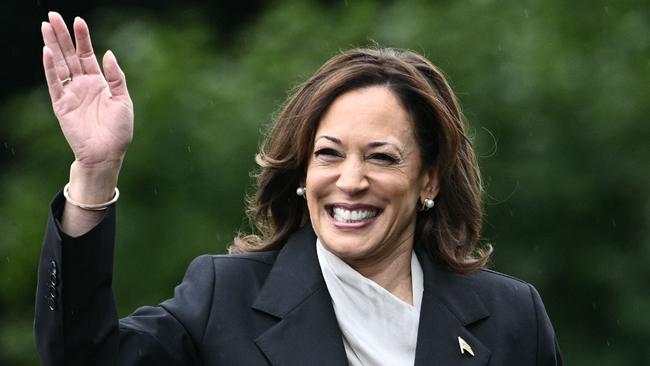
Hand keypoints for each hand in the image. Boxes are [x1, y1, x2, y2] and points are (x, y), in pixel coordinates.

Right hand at [41, 12, 132, 169]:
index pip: (88, 55)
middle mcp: (83, 85)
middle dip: (63, 35)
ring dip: (53, 45)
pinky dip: (50, 67)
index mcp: (99, 83)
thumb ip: (115, 77)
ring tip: (46, 26)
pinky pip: (54, 83)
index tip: (79, 20)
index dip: (83, 38)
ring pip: (60, 64)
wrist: (107, 153)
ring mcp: (71, 94)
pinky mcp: (61, 105)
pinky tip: (47, 52)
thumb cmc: (119, 130)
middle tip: (54, 15)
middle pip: (70, 55)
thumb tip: (108, 53)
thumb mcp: (123, 100)